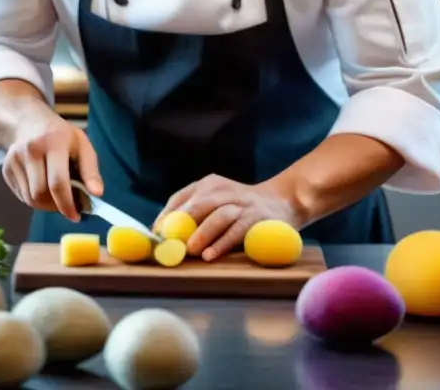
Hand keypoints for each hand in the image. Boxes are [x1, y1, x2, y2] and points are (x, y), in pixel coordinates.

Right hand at [1, 107, 102, 221]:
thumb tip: (97, 194)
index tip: (75, 216)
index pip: (57, 182)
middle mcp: (30, 150)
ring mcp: (14, 160)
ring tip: (57, 198)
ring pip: (30, 198)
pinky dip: (35, 200)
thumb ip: (90, 171)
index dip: (67, 204)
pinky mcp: (5, 169)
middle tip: (68, 207)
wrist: (29, 122)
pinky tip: (43, 189)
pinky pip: (21, 196)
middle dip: (56, 207)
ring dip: (46, 205)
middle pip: (40, 193)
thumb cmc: (61, 136)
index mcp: (53, 142)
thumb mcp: (82, 146)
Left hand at [153, 174, 300, 261]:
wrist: (283, 201)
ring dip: (202, 233)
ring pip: (219, 215)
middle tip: (171, 244)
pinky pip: (237, 230)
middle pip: (199, 204)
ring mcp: (242, 203)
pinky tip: (211, 255)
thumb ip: (195, 215)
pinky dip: (222, 243)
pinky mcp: (256, 218)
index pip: (182, 197)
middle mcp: (225, 190)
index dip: (167, 216)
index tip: (156, 235)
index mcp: (210, 184)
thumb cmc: (241, 208)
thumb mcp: (218, 202)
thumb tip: (165, 237)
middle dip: (183, 224)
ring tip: (191, 250)